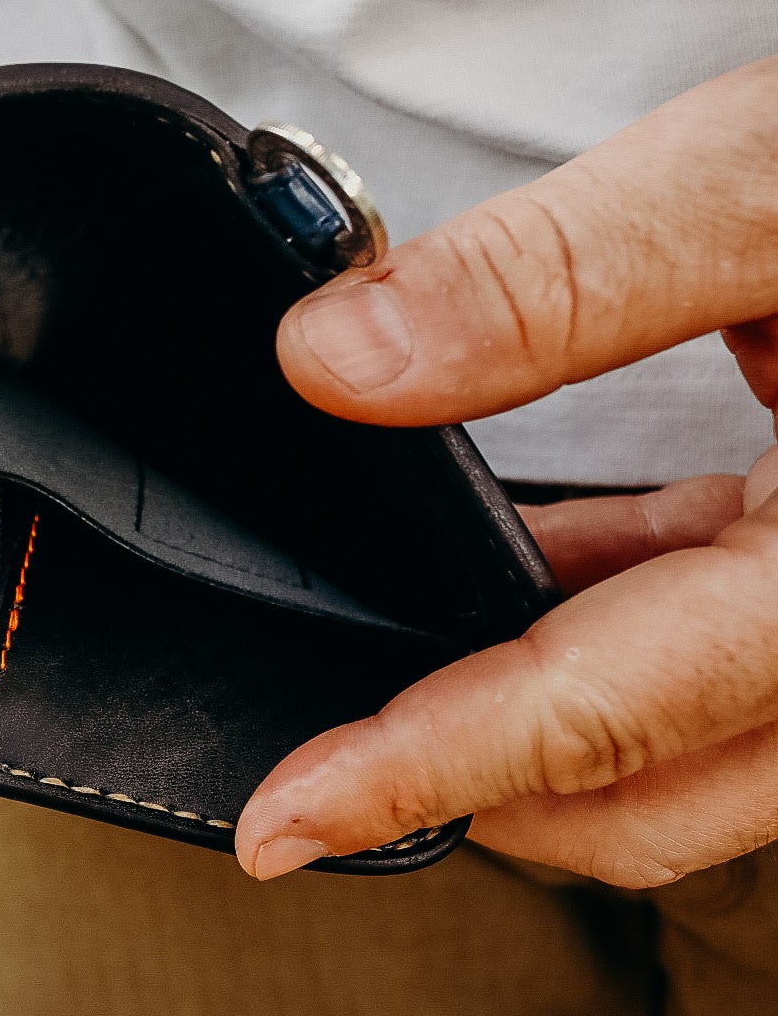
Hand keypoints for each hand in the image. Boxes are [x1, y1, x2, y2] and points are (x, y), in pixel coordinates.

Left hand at [233, 55, 777, 886]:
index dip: (422, 777)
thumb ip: (556, 280)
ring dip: (541, 722)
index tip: (286, 827)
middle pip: (650, 792)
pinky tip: (529, 565)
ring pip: (690, 744)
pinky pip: (728, 655)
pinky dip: (613, 627)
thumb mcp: (773, 187)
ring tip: (399, 679)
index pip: (602, 720)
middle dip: (474, 794)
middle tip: (319, 782)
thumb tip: (339, 360)